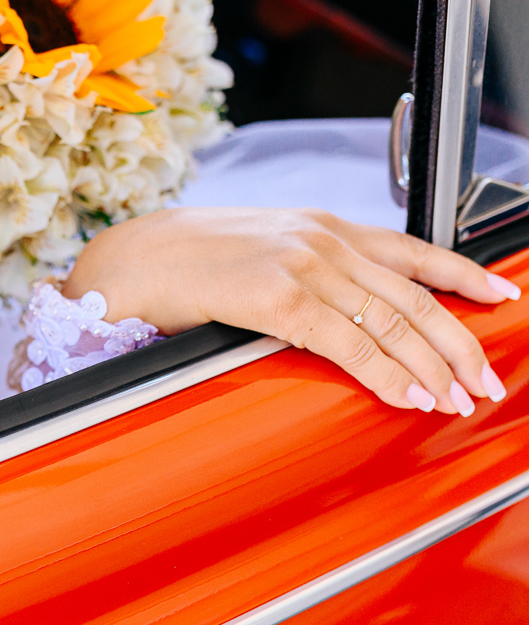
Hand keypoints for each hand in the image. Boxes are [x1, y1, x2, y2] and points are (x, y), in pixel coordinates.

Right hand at [65, 207, 521, 414]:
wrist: (132, 258)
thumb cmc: (186, 261)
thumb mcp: (260, 253)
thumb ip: (305, 270)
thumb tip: (337, 309)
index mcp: (321, 226)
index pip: (412, 249)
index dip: (461, 273)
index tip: (500, 294)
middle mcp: (322, 239)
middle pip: (413, 294)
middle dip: (457, 342)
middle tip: (485, 381)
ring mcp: (302, 264)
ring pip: (391, 320)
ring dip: (432, 366)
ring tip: (456, 398)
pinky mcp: (278, 296)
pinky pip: (349, 342)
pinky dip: (387, 373)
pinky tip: (409, 395)